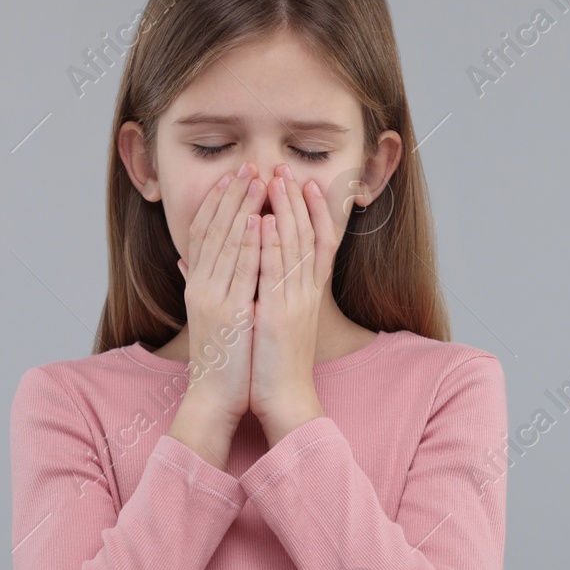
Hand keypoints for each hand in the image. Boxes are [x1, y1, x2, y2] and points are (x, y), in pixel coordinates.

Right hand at [177, 166, 263, 421]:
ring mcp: (214, 297)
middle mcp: (202, 286)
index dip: (217, 202)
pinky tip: (259, 219)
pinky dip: (249, 242)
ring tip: (256, 179)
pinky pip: (240, 271)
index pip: (204, 233)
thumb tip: (188, 261)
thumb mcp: (209, 316)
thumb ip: (200, 286)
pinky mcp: (229, 312)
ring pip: (226, 242)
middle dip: (232, 195)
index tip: (232, 177)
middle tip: (247, 165)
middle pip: (214, 229)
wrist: (215, 396)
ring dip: (242, 207)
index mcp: (199, 286)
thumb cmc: (222, 359)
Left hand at [248, 163, 338, 441]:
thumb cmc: (275, 365)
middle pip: (308, 236)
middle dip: (298, 201)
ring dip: (286, 211)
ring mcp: (295, 303)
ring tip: (277, 181)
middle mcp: (307, 293)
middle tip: (288, 169)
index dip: (315, 211)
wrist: (285, 400)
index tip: (307, 184)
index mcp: (307, 294)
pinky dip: (270, 245)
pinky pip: (275, 274)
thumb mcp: (273, 321)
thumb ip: (266, 292)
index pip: (319, 243)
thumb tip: (250, 270)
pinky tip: (264, 222)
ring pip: (294, 247)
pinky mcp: (278, 316)